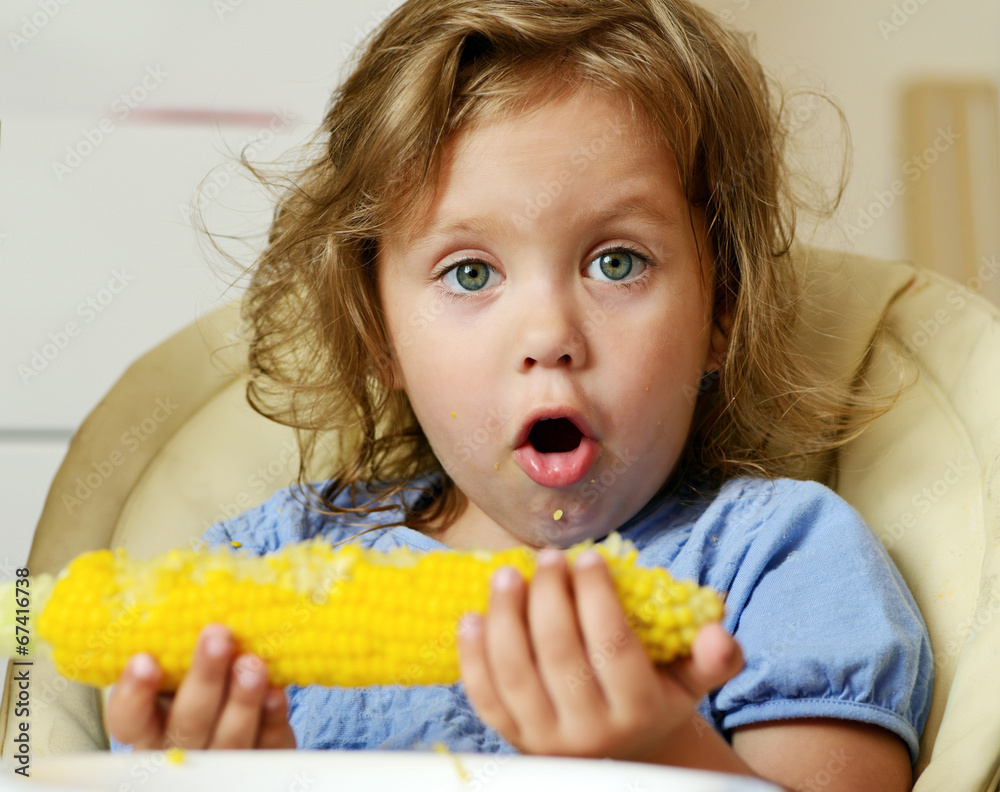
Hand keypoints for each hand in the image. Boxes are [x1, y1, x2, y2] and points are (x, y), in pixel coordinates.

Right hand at [107, 624, 295, 749]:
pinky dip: (272, 715)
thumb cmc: (200, 685)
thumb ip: (181, 643)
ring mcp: (222, 754)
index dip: (133, 694)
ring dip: (242, 699)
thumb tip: (193, 582)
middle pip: (186, 723)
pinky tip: (277, 692)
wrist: (243, 723)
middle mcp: (180, 744)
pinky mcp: (263, 754)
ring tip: (252, 663)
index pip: (127, 718)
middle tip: (217, 636)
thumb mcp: (181, 668)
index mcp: (150, 722)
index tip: (144, 659)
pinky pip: (267, 740)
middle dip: (203, 679)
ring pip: (228, 738)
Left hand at [456, 549, 741, 761]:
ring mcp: (545, 739)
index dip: (596, 596)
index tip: (587, 556)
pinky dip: (472, 655)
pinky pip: (484, 696)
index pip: (612, 646)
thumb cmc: (653, 698)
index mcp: (638, 710)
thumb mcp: (689, 681)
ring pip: (515, 673)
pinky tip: (470, 615)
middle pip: (560, 654)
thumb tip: (717, 630)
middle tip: (547, 557)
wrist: (618, 752)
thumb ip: (711, 657)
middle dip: (549, 597)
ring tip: (505, 574)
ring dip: (505, 617)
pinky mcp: (511, 738)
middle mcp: (590, 732)